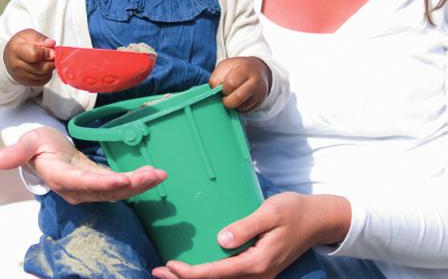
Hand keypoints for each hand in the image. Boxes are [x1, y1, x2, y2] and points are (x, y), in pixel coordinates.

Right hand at [0, 126, 166, 203]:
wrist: (45, 153)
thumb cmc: (40, 144)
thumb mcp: (29, 142)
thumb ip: (19, 151)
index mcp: (62, 177)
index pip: (84, 183)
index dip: (104, 183)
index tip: (123, 180)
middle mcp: (78, 188)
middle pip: (107, 190)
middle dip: (132, 184)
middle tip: (153, 175)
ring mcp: (91, 189)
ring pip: (117, 191)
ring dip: (140, 184)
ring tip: (160, 174)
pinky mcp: (100, 184)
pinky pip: (120, 186)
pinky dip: (138, 181)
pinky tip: (154, 174)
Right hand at [4, 28, 55, 86]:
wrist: (12, 56)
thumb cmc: (21, 44)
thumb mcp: (29, 35)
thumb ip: (41, 39)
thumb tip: (51, 44)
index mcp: (16, 49)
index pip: (35, 54)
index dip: (47, 53)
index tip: (52, 51)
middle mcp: (16, 65)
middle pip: (42, 67)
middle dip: (51, 61)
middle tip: (52, 55)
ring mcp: (20, 76)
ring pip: (44, 75)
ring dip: (50, 67)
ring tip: (46, 60)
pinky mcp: (26, 83)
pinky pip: (44, 81)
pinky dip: (47, 74)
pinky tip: (43, 67)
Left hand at [152, 192, 350, 278]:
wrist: (317, 219)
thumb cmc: (293, 210)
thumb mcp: (270, 212)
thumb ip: (246, 226)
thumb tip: (220, 240)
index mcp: (257, 262)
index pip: (217, 273)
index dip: (191, 273)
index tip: (170, 265)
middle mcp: (257, 274)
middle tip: (158, 270)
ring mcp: (259, 273)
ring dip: (196, 277)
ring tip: (170, 271)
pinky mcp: (259, 267)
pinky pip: (230, 275)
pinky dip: (210, 274)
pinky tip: (197, 267)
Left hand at [209, 56, 271, 111]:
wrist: (257, 69)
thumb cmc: (237, 68)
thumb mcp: (225, 66)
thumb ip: (217, 77)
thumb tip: (214, 92)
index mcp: (245, 69)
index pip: (231, 84)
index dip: (222, 89)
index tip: (221, 87)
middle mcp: (255, 81)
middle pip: (238, 98)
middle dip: (227, 100)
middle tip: (225, 96)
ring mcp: (259, 93)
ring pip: (241, 108)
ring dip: (232, 105)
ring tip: (232, 95)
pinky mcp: (259, 103)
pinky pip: (244, 111)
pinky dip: (238, 108)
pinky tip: (239, 99)